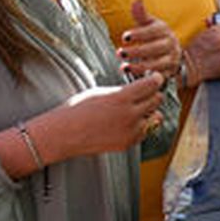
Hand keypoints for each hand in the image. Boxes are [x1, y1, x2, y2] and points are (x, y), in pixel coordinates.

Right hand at [46, 72, 166, 156]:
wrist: (63, 134)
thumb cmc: (77, 109)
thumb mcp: (101, 92)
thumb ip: (124, 91)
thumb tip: (142, 87)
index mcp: (121, 97)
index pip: (152, 85)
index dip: (155, 79)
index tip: (155, 77)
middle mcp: (129, 114)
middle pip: (157, 99)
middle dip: (153, 93)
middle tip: (146, 92)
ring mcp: (130, 130)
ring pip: (156, 116)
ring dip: (150, 111)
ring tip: (139, 108)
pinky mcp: (128, 143)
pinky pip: (146, 131)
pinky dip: (143, 125)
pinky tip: (130, 121)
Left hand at [119, 0, 180, 81]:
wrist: (171, 52)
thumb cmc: (154, 36)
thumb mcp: (148, 24)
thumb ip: (140, 14)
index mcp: (164, 30)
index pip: (153, 31)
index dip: (139, 34)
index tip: (124, 37)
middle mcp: (171, 44)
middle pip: (155, 48)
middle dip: (137, 52)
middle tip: (120, 53)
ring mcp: (171, 59)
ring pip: (157, 64)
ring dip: (139, 66)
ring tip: (124, 67)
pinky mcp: (169, 72)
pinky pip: (158, 75)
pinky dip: (145, 76)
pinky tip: (132, 74)